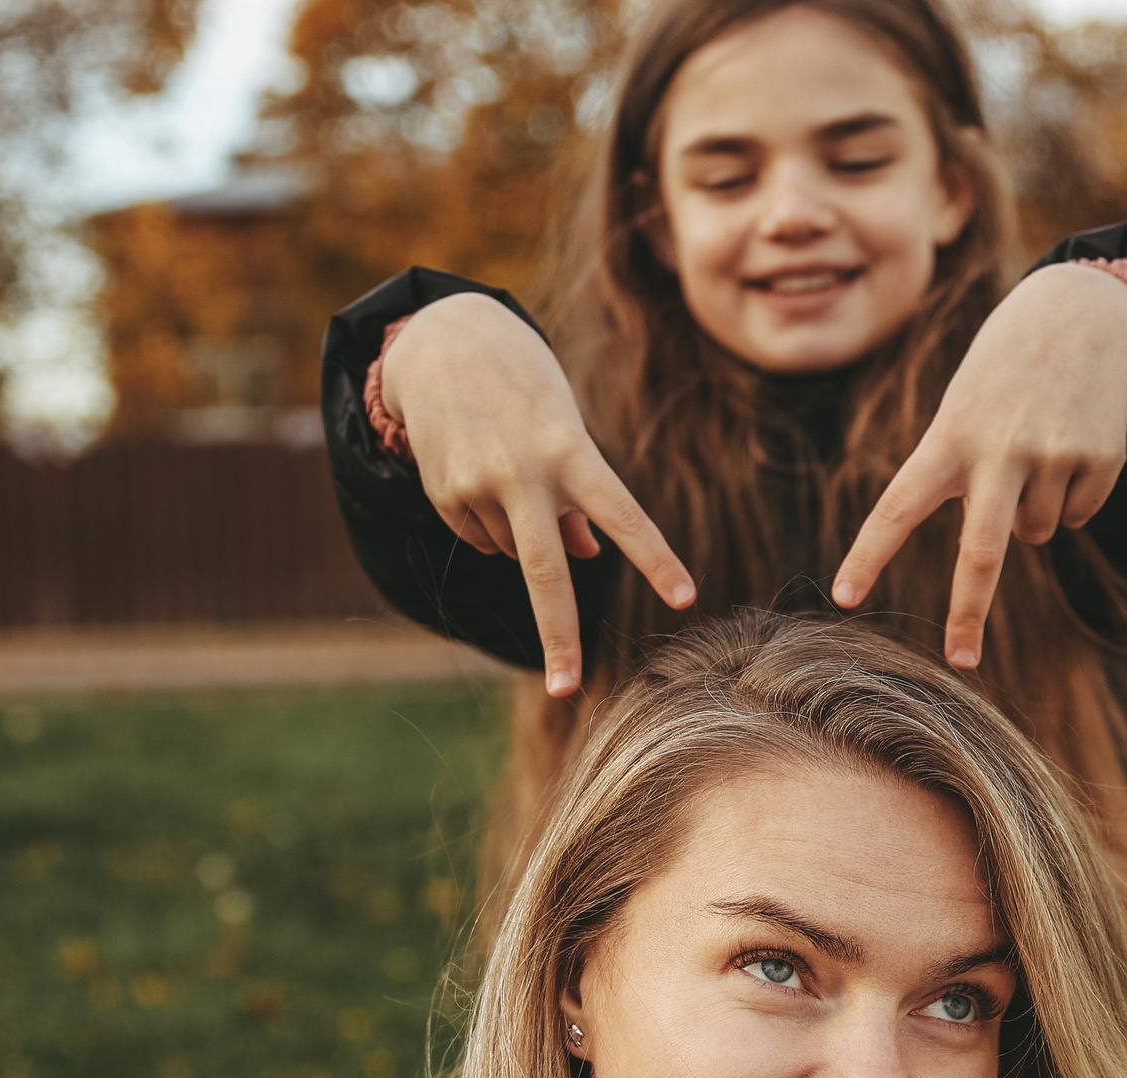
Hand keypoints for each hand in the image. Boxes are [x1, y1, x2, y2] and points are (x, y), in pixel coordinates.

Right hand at [380, 293, 693, 694]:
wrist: (442, 340)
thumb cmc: (525, 385)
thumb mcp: (566, 427)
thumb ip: (581, 494)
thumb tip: (585, 557)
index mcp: (569, 451)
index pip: (624, 514)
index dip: (655, 559)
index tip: (684, 597)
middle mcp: (524, 473)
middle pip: (547, 571)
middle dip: (559, 637)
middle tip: (567, 688)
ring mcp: (478, 485)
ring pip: (514, 551)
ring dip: (522, 535)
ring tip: (508, 469)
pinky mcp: (444, 493)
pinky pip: (480, 536)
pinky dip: (488, 522)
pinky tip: (479, 474)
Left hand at [831, 263, 1126, 667]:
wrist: (1080, 311)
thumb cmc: (1003, 373)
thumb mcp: (964, 411)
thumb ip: (964, 478)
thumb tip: (1006, 551)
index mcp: (949, 438)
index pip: (897, 506)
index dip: (869, 555)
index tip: (844, 596)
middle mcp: (998, 449)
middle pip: (981, 552)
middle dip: (969, 612)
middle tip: (962, 660)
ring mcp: (1053, 454)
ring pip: (1037, 534)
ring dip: (1034, 512)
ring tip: (1036, 448)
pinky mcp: (1100, 458)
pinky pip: (1077, 515)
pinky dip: (1074, 495)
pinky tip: (1072, 442)